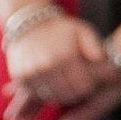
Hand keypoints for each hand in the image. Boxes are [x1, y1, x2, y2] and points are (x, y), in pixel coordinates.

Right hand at [0, 12, 115, 119]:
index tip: (88, 84)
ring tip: (63, 84)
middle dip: (74, 94)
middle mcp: (47, 65)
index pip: (81, 87)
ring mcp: (32, 71)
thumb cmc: (61, 29)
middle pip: (66, 95)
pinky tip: (49, 84)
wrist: (29, 23)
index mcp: (66, 55)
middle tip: (75, 86)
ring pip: (50, 97)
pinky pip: (34, 94)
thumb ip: (94, 46)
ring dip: (58, 95)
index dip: (87, 88)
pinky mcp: (20, 75)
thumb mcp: (82, 31)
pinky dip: (42, 93)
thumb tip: (100, 60)